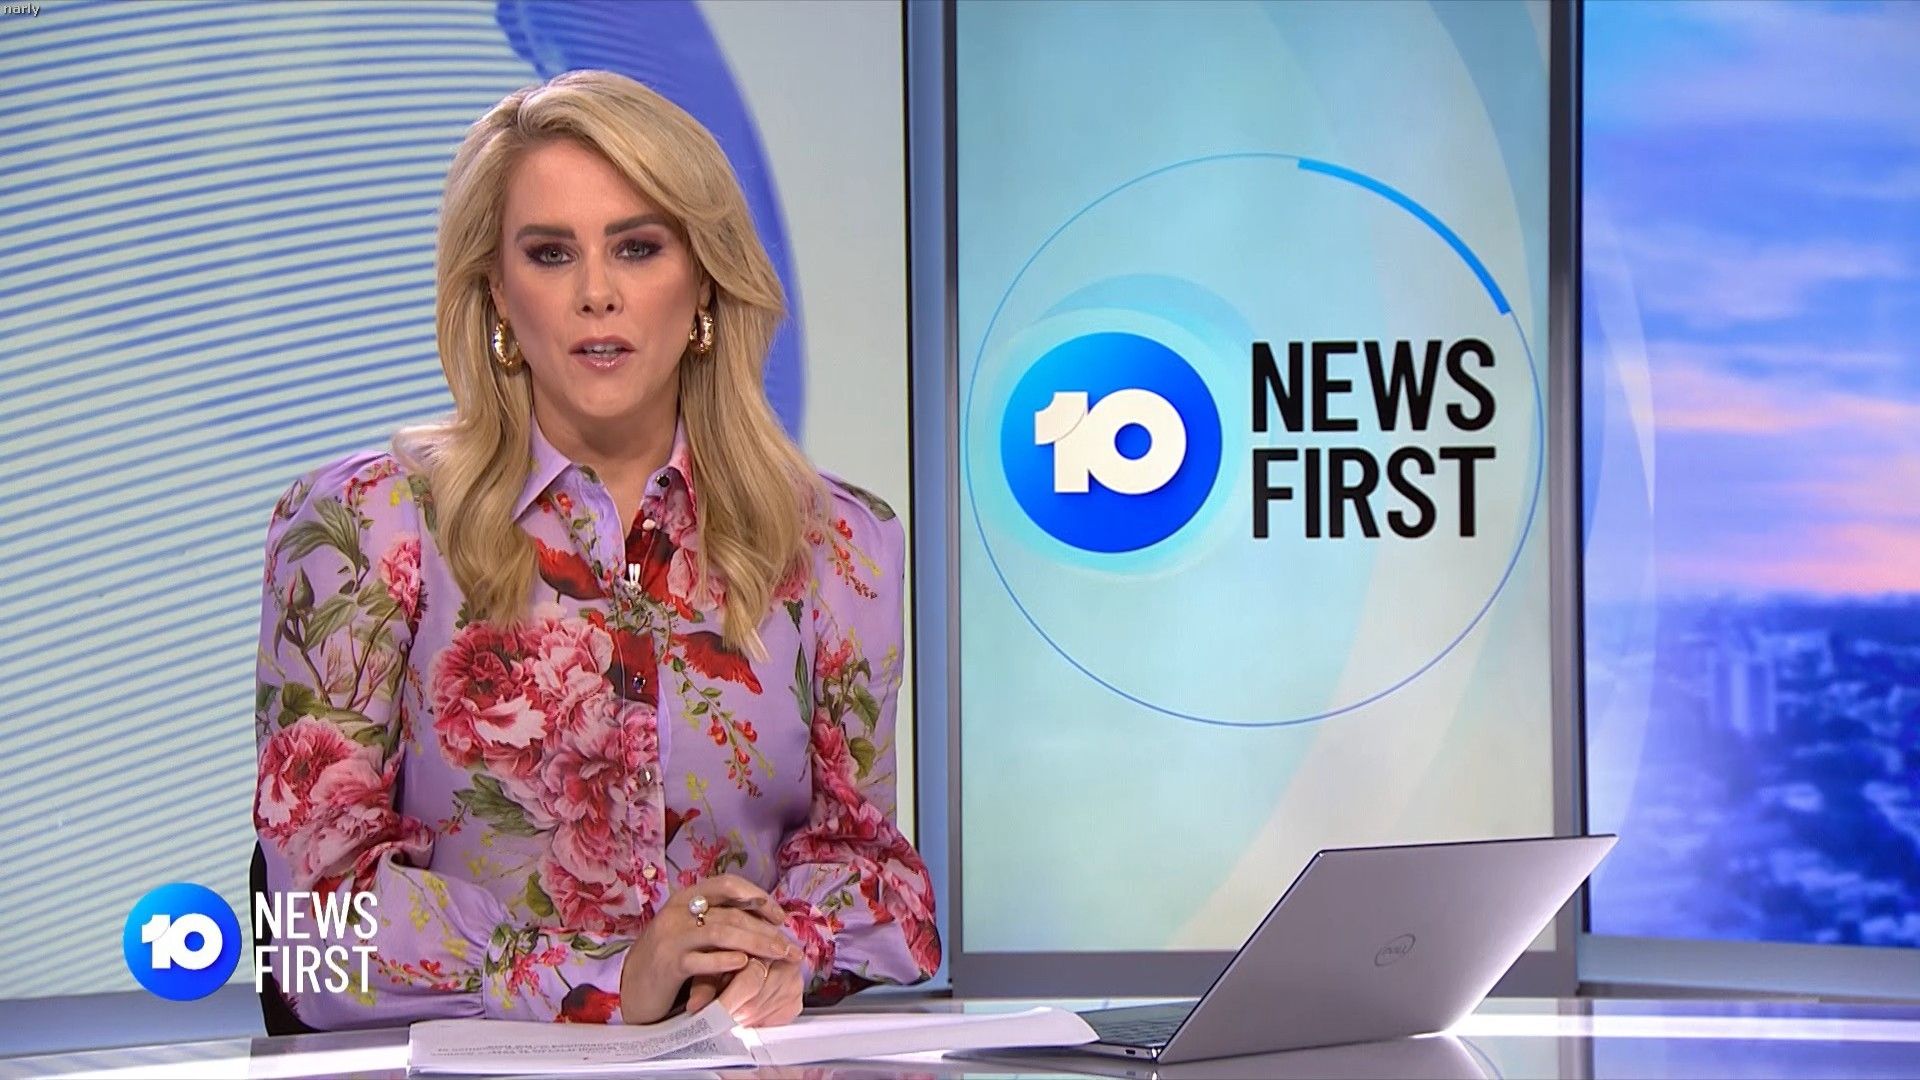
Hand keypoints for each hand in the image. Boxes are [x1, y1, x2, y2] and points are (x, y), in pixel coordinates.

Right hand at [618, 874, 797, 1024]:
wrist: (632, 988)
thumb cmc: (670, 959)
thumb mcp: (692, 932)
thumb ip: (718, 920)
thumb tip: (766, 918)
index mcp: (686, 898)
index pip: (728, 884)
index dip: (757, 896)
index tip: (780, 916)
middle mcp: (677, 912)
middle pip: (731, 913)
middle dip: (766, 929)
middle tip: (790, 946)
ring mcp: (671, 937)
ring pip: (721, 932)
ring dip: (756, 943)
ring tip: (779, 956)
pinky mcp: (668, 964)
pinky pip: (701, 960)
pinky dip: (726, 960)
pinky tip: (745, 964)